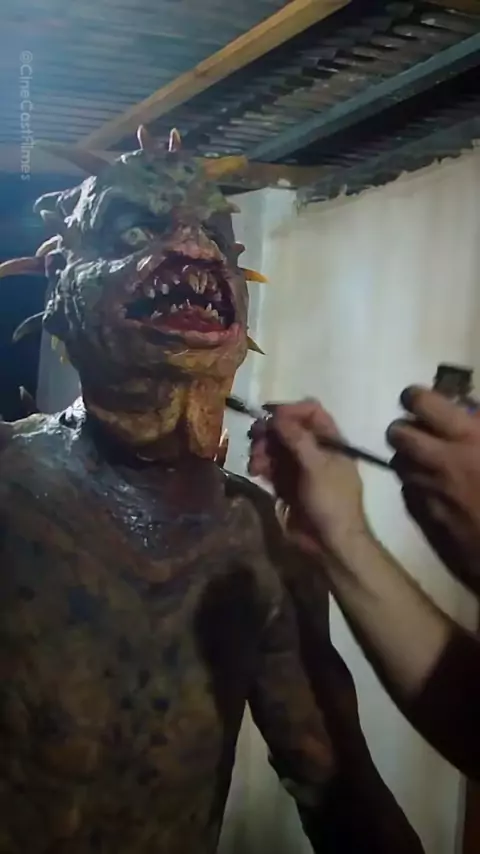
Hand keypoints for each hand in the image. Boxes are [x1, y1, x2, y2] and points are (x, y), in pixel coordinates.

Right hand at [248, 401, 367, 556]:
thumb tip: (277, 416)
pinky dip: (261, 466)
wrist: (331, 543)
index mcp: (332, 442)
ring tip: (255, 462)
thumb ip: (298, 439)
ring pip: (276, 448)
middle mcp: (316, 451)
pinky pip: (271, 467)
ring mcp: (300, 468)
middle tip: (255, 438)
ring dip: (262, 450)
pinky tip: (255, 472)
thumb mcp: (317, 467)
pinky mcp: (287, 485)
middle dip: (270, 432)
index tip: (269, 416)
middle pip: (289, 429)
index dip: (290, 410)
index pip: (311, 412)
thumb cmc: (332, 502)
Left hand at [388, 387, 479, 593]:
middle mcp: (438, 462)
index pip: (420, 402)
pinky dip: (417, 485)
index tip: (421, 400)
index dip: (416, 397)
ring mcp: (426, 491)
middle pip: (396, 432)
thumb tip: (468, 410)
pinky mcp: (420, 516)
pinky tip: (438, 492)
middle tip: (423, 433)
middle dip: (406, 428)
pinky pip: (407, 489)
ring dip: (410, 458)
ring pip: (398, 462)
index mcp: (467, 438)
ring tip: (432, 464)